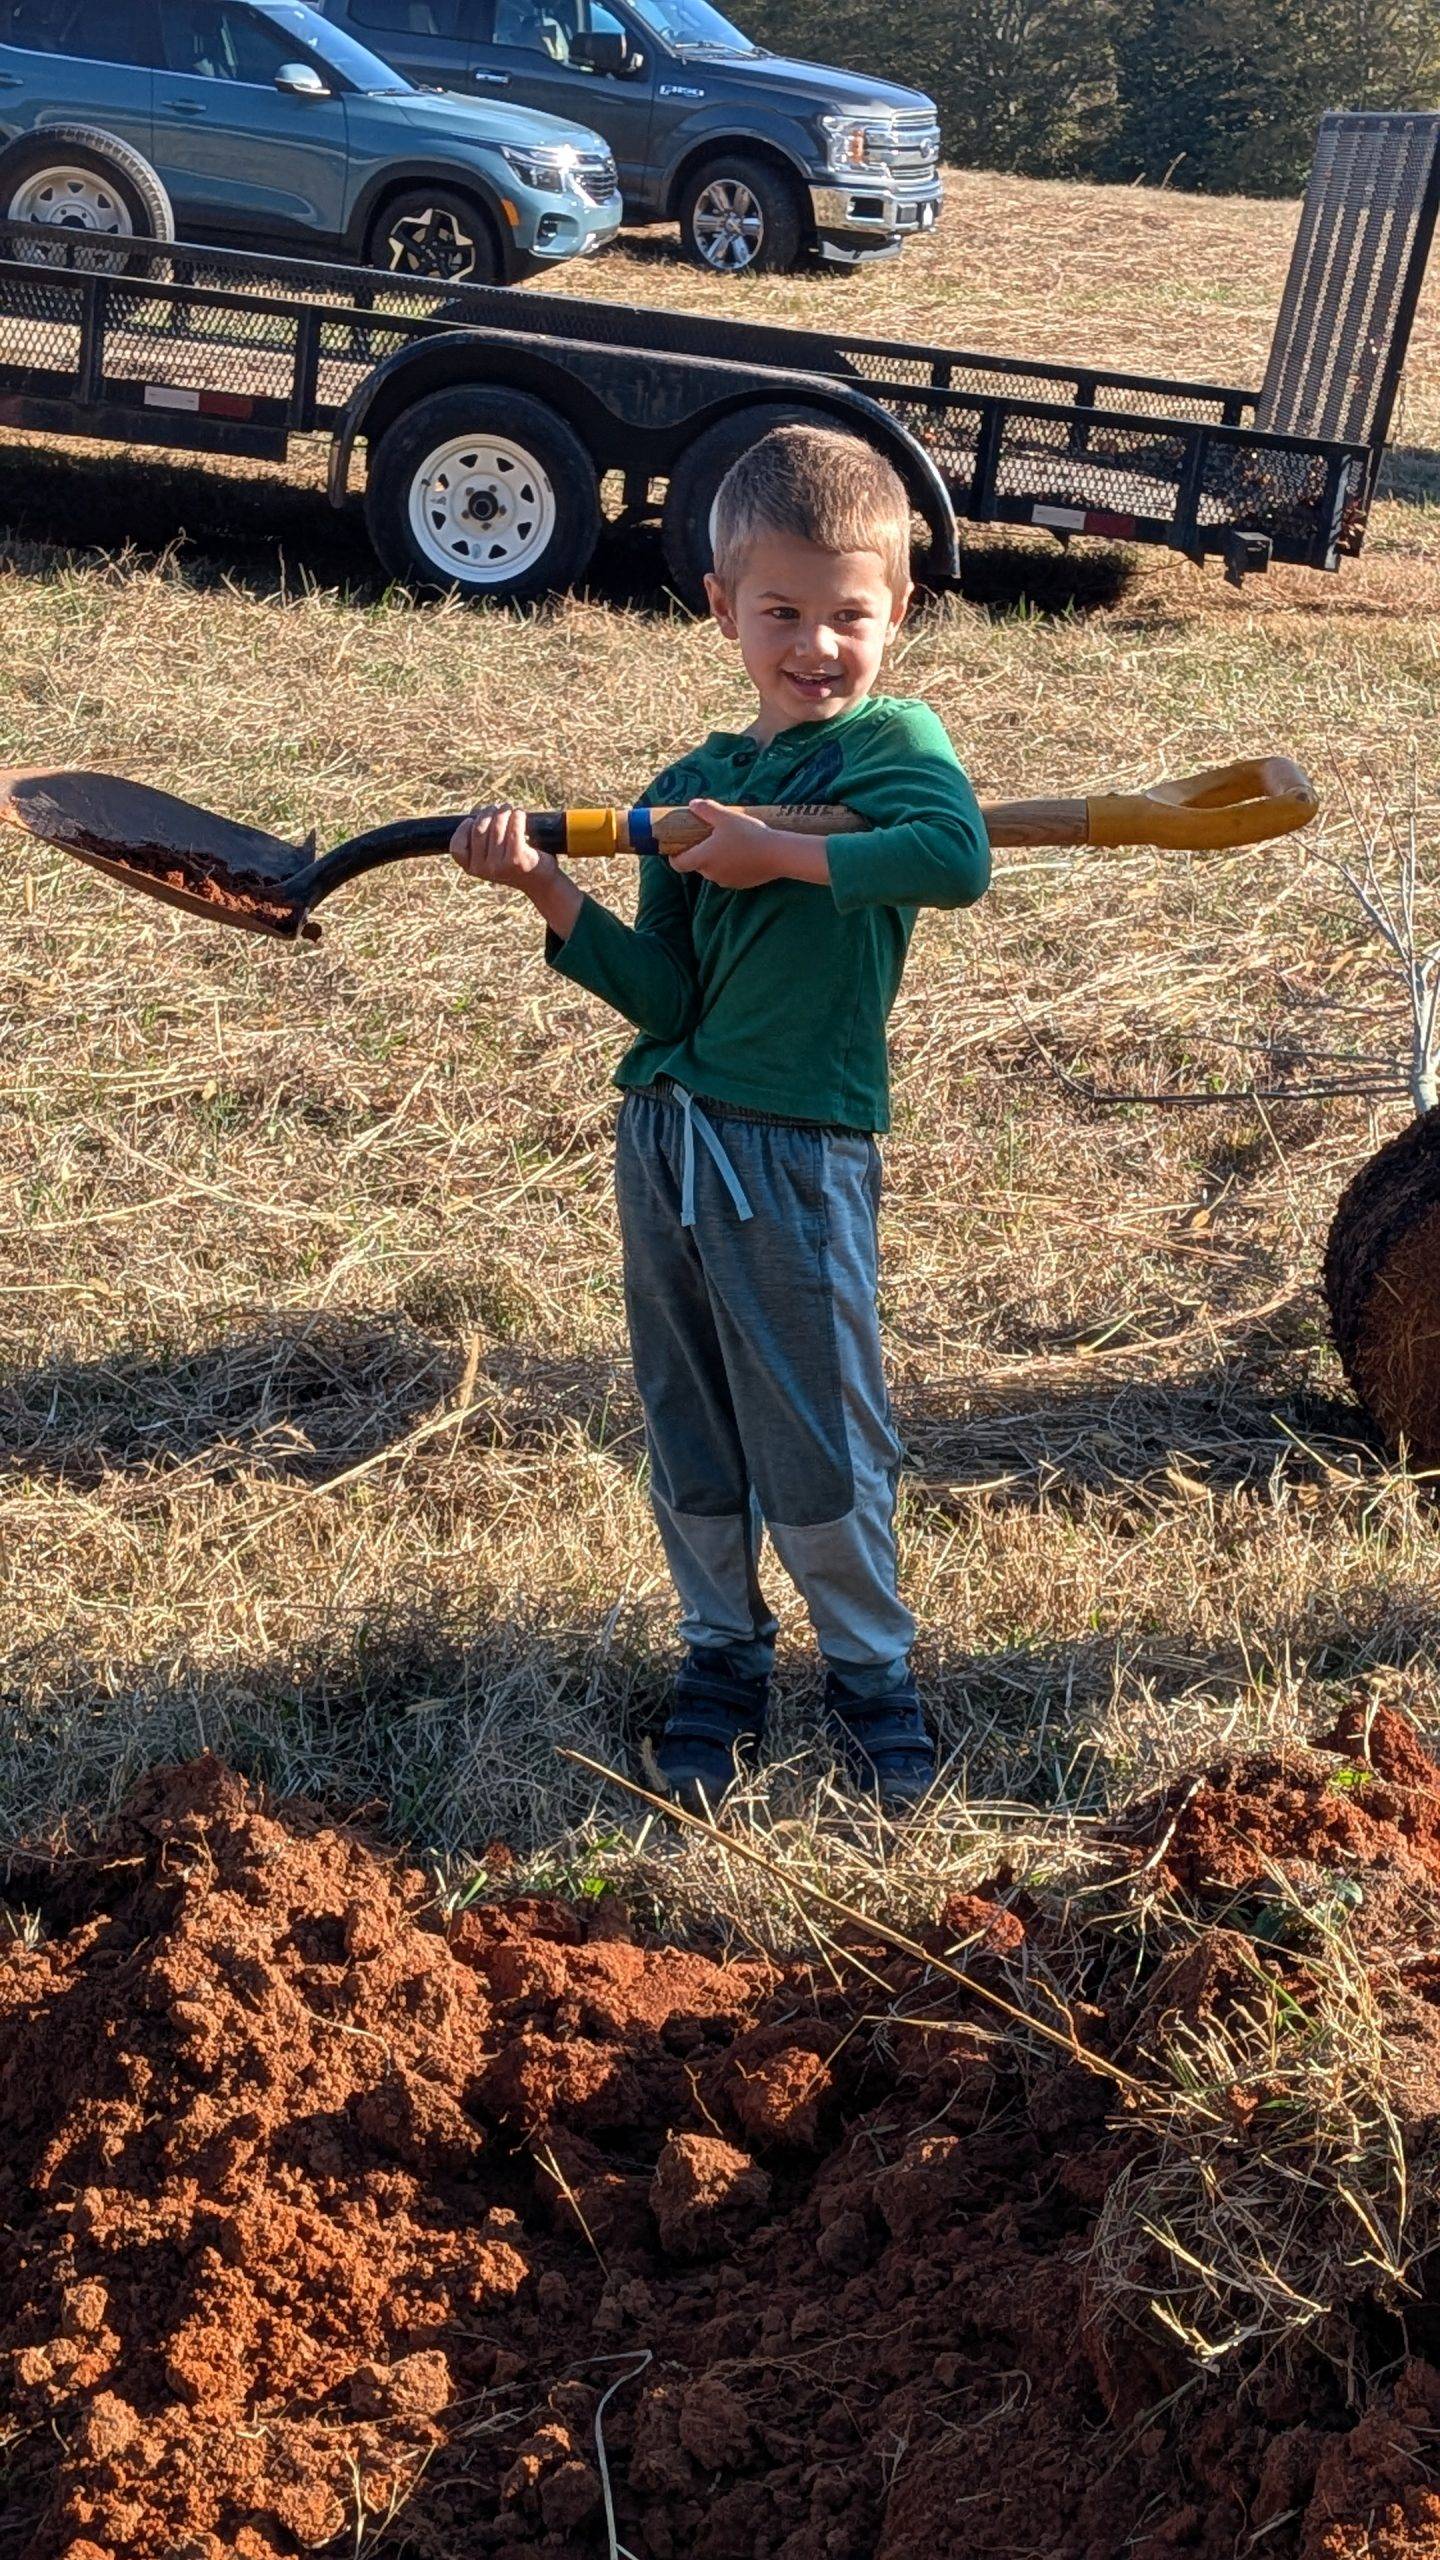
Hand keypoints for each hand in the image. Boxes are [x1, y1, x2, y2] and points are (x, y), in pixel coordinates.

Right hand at [450, 804, 556, 896]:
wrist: (541, 882)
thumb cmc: (514, 862)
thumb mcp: (492, 854)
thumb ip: (480, 837)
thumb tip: (476, 811)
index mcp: (473, 869)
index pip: (457, 847)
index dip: (462, 829)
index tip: (471, 820)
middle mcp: (484, 869)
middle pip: (478, 829)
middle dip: (487, 812)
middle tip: (496, 808)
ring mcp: (500, 866)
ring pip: (497, 826)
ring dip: (503, 811)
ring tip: (508, 808)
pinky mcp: (518, 860)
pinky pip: (514, 829)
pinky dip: (517, 816)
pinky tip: (519, 814)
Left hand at [667, 799, 789, 889]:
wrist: (778, 854)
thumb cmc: (748, 835)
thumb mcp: (725, 816)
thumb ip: (706, 810)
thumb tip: (692, 804)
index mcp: (703, 859)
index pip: (678, 864)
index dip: (674, 856)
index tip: (677, 846)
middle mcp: (711, 874)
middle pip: (697, 865)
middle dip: (699, 852)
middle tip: (709, 836)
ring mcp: (726, 881)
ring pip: (713, 869)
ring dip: (716, 859)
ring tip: (729, 842)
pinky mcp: (740, 884)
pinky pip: (729, 874)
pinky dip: (730, 865)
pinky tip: (743, 852)